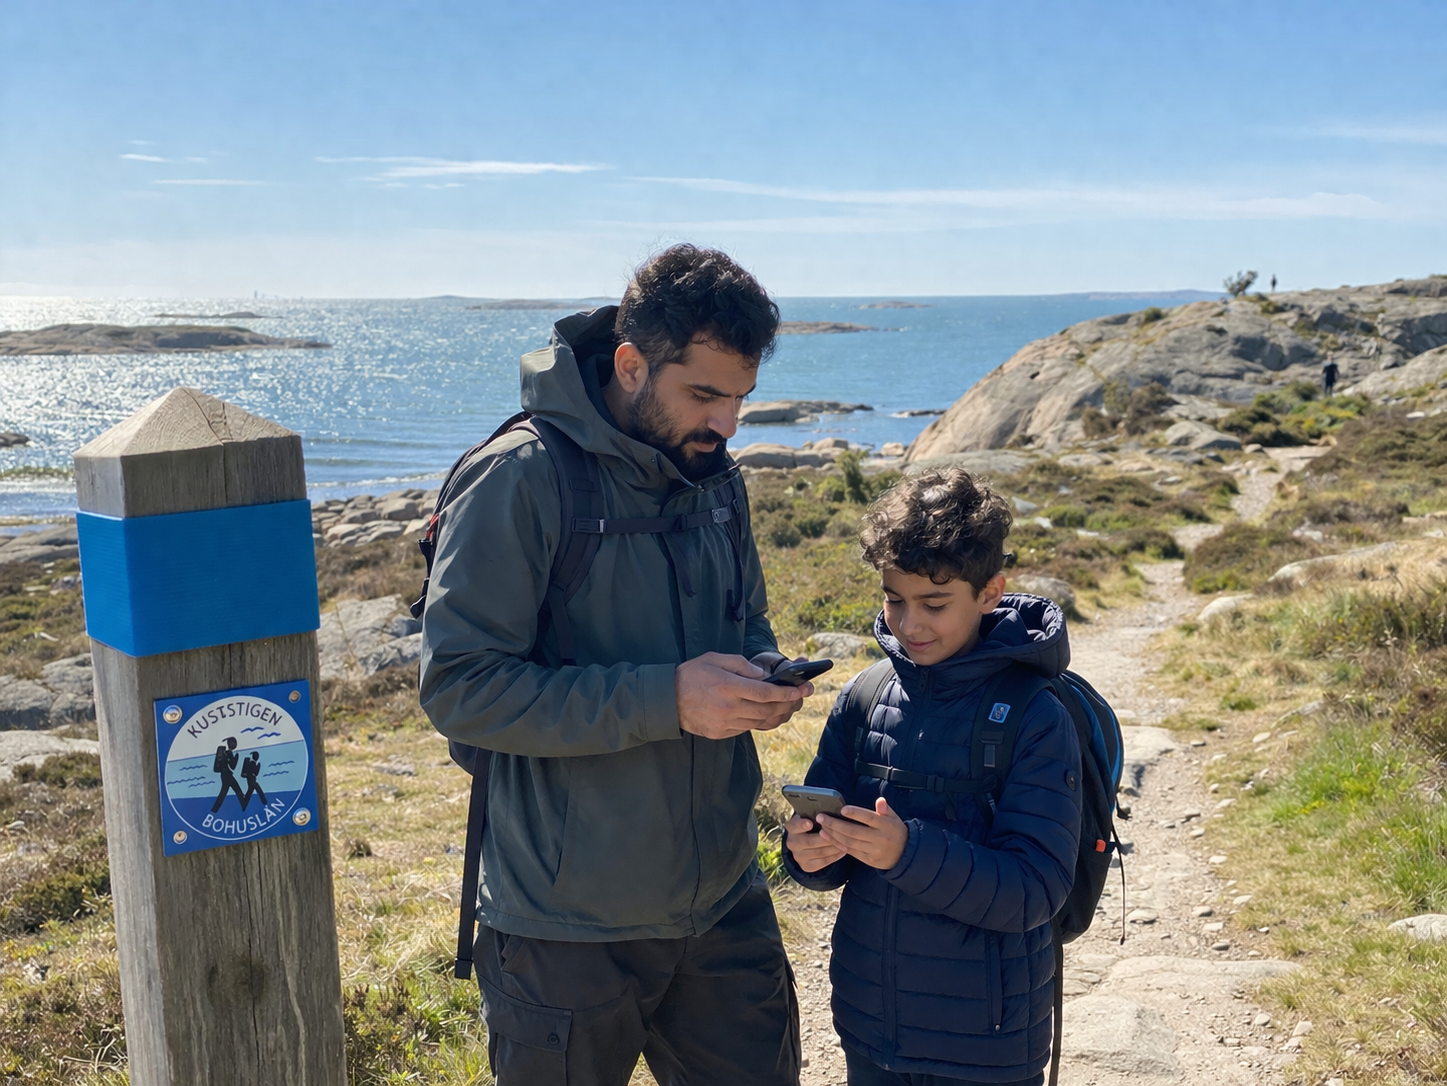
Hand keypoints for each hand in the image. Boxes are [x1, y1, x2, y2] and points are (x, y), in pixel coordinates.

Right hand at [675, 653, 809, 739]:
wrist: (666, 700)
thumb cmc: (691, 675)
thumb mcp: (714, 659)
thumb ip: (740, 664)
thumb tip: (761, 675)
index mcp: (728, 686)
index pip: (765, 692)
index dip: (785, 692)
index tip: (799, 690)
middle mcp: (729, 707)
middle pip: (767, 710)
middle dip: (787, 704)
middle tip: (800, 698)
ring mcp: (725, 723)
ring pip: (759, 722)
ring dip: (777, 715)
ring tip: (787, 707)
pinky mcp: (720, 733)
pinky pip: (746, 728)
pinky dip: (759, 722)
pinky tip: (765, 714)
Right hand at [783, 813, 847, 871]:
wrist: (805, 843)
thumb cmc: (812, 825)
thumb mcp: (809, 817)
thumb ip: (816, 816)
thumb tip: (829, 814)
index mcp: (791, 827)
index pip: (795, 826)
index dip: (802, 825)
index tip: (810, 823)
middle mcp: (792, 843)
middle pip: (810, 841)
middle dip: (826, 838)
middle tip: (839, 833)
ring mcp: (798, 856)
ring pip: (819, 852)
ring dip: (834, 847)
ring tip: (846, 842)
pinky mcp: (806, 866)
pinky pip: (823, 862)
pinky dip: (835, 856)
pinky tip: (843, 851)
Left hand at [818, 797, 908, 870]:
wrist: (904, 854)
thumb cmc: (895, 831)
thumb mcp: (894, 818)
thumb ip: (885, 809)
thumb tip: (880, 800)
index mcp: (885, 825)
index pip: (868, 818)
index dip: (855, 813)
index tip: (842, 809)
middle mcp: (879, 838)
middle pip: (854, 831)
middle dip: (835, 824)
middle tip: (821, 817)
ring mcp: (873, 850)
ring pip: (849, 842)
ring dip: (833, 835)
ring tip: (822, 827)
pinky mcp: (869, 860)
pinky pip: (851, 851)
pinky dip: (838, 844)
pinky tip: (828, 837)